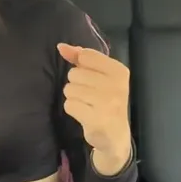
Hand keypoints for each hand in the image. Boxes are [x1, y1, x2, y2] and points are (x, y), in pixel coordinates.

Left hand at [57, 43, 131, 168]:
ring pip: (69, 89)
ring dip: (73, 97)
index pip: (86, 56)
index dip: (81, 66)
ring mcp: (107, 103)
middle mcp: (116, 85)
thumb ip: (81, 58)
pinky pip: (69, 105)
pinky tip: (84, 114)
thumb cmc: (106, 101)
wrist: (115, 135)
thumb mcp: (100, 76)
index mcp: (119, 71)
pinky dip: (72, 109)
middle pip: (74, 73)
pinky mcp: (96, 119)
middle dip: (76, 84)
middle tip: (90, 95)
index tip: (91, 78)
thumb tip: (61, 47)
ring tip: (87, 105)